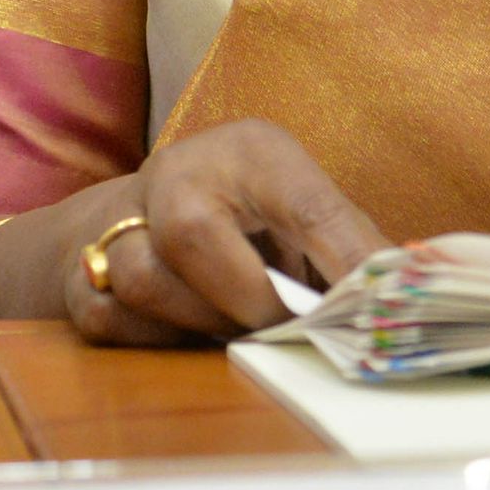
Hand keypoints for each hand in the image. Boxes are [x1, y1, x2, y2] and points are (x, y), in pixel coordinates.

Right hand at [65, 119, 385, 345]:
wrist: (136, 219)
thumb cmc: (245, 224)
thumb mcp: (299, 214)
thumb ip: (344, 250)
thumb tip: (404, 292)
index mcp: (253, 151)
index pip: (306, 204)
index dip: (345, 262)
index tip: (375, 310)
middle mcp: (181, 171)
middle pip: (192, 235)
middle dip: (248, 301)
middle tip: (283, 326)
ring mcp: (122, 219)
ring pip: (145, 279)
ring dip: (201, 322)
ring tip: (233, 326)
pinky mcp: (85, 271)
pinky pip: (116, 318)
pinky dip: (161, 338)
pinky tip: (187, 328)